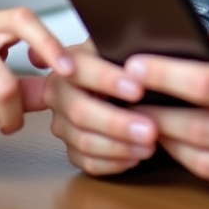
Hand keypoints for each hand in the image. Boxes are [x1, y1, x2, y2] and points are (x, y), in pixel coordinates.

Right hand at [43, 40, 159, 174]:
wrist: (112, 78)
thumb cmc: (121, 60)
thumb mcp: (121, 45)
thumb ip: (127, 46)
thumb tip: (148, 51)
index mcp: (68, 62)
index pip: (83, 70)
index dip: (109, 80)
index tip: (138, 88)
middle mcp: (58, 93)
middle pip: (81, 112)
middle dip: (118, 123)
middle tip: (150, 128)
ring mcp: (62, 123)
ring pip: (84, 141)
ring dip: (120, 146)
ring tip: (150, 144)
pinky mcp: (71, 149)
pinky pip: (88, 163)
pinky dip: (113, 163)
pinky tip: (135, 156)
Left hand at [47, 4, 208, 204]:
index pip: (207, 84)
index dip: (165, 73)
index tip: (134, 64)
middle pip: (194, 128)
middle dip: (152, 111)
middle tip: (123, 95)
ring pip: (200, 160)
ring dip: (167, 139)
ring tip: (144, 116)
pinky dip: (195, 161)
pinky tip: (181, 140)